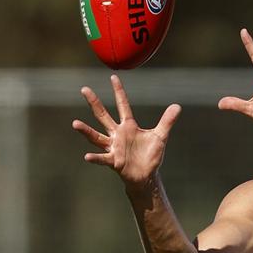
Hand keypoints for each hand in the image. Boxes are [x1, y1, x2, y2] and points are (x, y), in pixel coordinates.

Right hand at [72, 75, 180, 191]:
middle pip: (103, 115)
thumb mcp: (161, 136)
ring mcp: (114, 147)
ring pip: (97, 136)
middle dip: (94, 102)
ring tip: (75, 123)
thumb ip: (167, 121)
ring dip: (86, 131)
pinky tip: (87, 156)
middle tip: (84, 89)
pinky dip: (95, 157)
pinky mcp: (114, 161)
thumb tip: (177, 106)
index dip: (119, 91)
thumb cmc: (150, 155)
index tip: (113, 77)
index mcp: (129, 126)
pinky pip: (102, 158)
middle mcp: (118, 134)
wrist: (146, 175)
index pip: (123, 105)